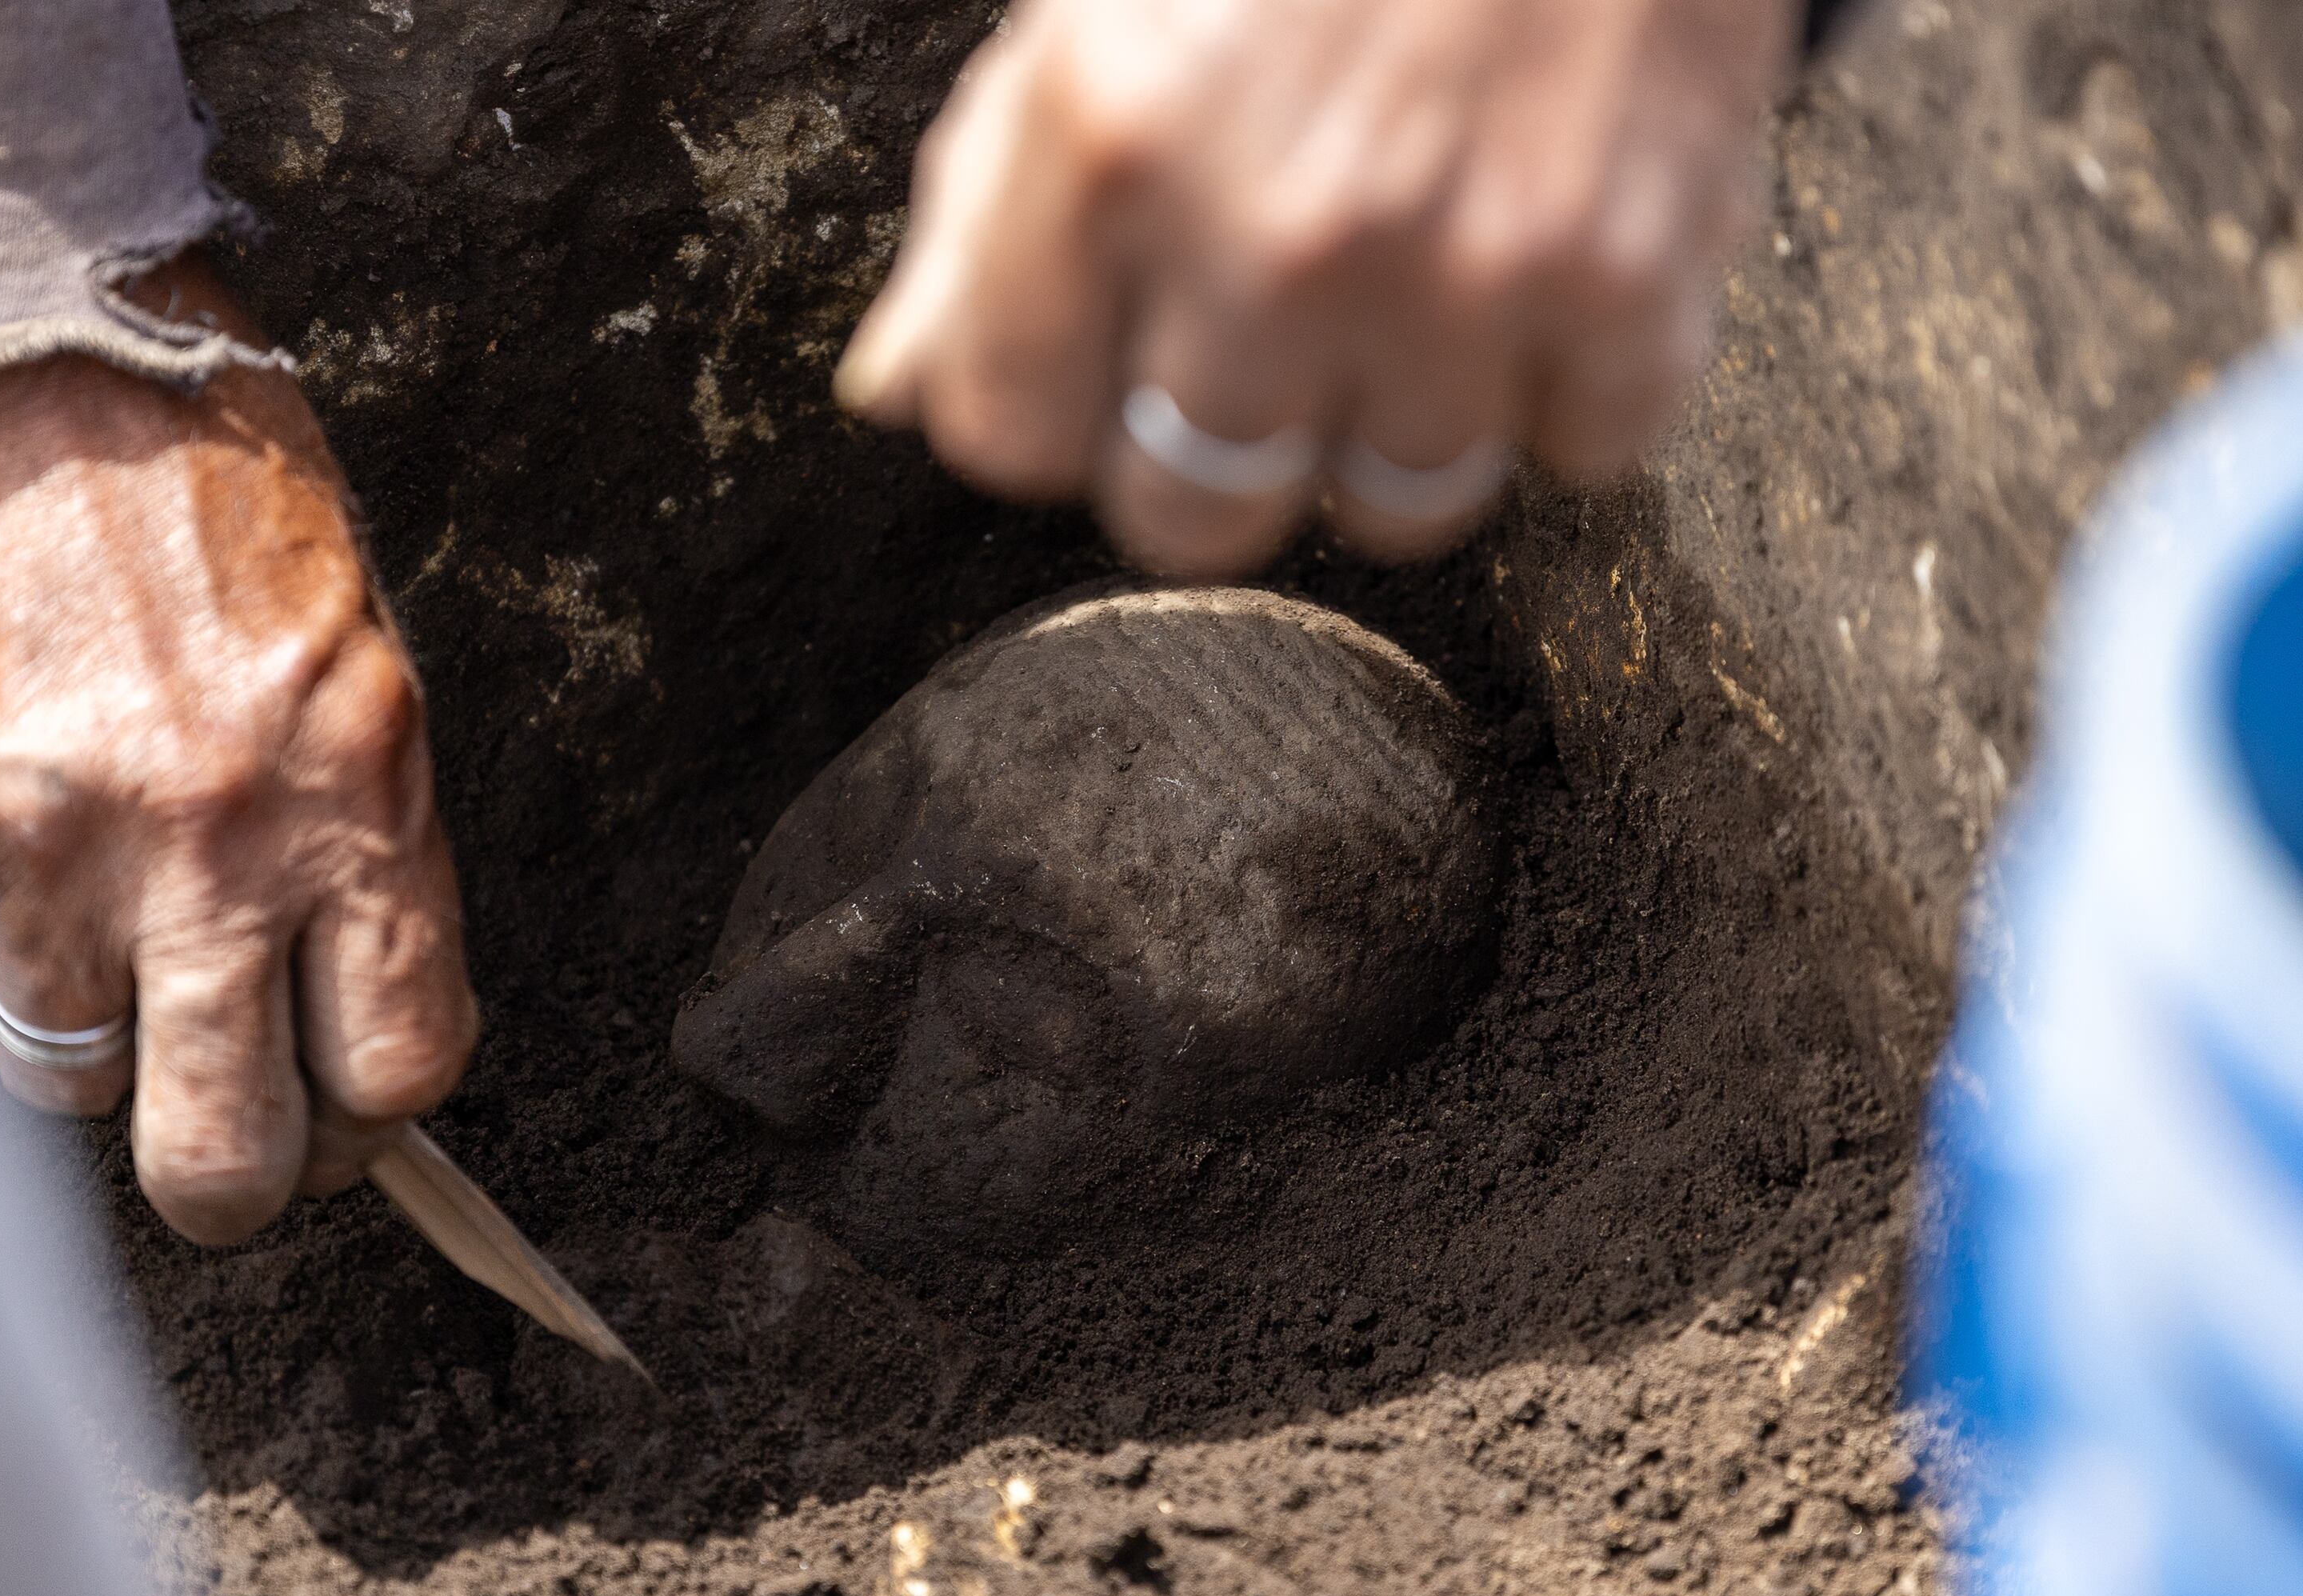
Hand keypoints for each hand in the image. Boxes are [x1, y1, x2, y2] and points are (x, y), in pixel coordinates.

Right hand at [0, 261, 476, 1244]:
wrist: (59, 377)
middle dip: (239, 1176)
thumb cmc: (236, 517)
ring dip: (99, 1058)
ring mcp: (54, 842)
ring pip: (67, 1088)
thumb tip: (358, 1025)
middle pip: (225, 1152)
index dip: (379, 1110)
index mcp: (359, 800)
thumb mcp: (367, 678)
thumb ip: (369, 857)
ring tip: (119, 969)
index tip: (355, 1095)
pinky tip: (24, 890)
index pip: (400, 1066)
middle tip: (240, 1133)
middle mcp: (213, 841)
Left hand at [837, 0, 1796, 577]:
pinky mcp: (1630, 280)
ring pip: (1394, 510)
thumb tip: (898, 392)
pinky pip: (1579, 452)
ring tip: (1420, 278)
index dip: (1054, 406)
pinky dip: (1571, 380)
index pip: (1011, 437)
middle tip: (1265, 337)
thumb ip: (982, 208)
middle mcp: (1274, 237)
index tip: (1103, 359)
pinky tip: (1548, 256)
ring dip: (1396, 422)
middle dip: (1213, 454)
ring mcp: (1460, 274)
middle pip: (1193, 522)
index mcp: (1109, 141)